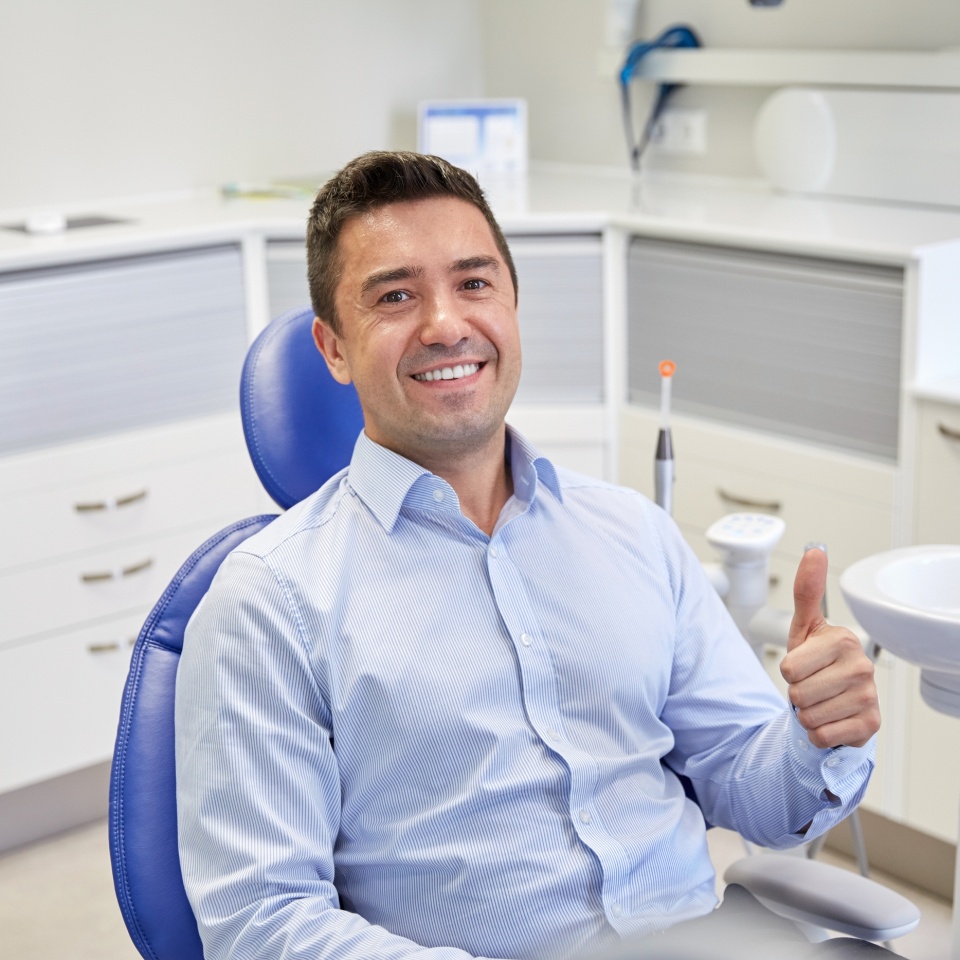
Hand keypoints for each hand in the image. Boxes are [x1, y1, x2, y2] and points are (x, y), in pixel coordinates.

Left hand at [779, 547, 879, 748]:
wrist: (836, 702)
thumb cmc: (816, 664)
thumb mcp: (805, 627)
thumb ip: (807, 590)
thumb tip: (815, 551)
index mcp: (843, 640)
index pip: (789, 668)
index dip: (789, 671)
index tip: (804, 666)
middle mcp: (862, 667)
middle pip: (797, 693)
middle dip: (797, 694)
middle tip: (812, 687)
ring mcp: (868, 696)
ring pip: (808, 716)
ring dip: (807, 714)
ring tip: (821, 702)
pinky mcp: (870, 724)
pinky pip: (822, 735)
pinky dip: (819, 733)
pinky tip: (832, 719)